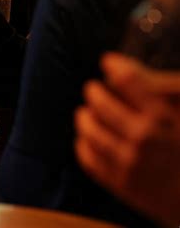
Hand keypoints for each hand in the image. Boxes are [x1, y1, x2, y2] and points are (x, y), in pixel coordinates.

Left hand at [75, 52, 179, 224]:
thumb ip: (157, 83)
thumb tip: (116, 62)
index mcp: (163, 115)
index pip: (125, 78)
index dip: (113, 65)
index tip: (110, 63)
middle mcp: (144, 138)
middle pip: (100, 102)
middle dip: (95, 91)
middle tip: (95, 89)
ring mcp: (131, 163)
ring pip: (90, 130)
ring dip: (86, 117)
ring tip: (88, 113)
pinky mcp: (122, 185)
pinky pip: (88, 159)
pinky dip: (84, 144)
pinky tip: (90, 138)